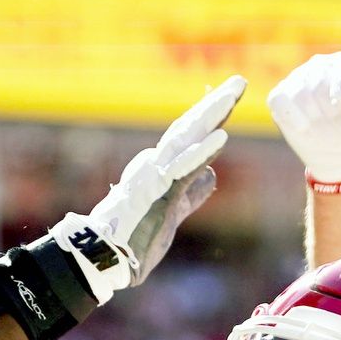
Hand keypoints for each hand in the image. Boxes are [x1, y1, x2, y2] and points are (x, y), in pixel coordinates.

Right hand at [50, 77, 245, 304]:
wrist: (101, 258)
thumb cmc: (132, 241)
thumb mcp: (171, 213)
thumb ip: (192, 193)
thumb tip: (211, 175)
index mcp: (158, 169)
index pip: (188, 138)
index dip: (209, 117)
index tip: (229, 97)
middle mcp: (154, 166)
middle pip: (189, 129)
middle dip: (214, 104)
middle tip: (239, 81)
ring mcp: (153, 178)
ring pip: (185, 140)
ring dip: (211, 115)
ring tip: (233, 93)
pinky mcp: (156, 195)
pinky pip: (182, 170)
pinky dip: (201, 152)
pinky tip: (221, 137)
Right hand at [267, 52, 340, 183]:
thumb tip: (338, 95)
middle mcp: (319, 65)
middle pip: (318, 87)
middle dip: (328, 115)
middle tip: (336, 124)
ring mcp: (297, 79)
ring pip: (298, 94)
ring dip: (312, 119)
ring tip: (322, 126)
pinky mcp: (279, 96)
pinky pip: (278, 100)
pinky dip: (290, 117)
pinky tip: (303, 127)